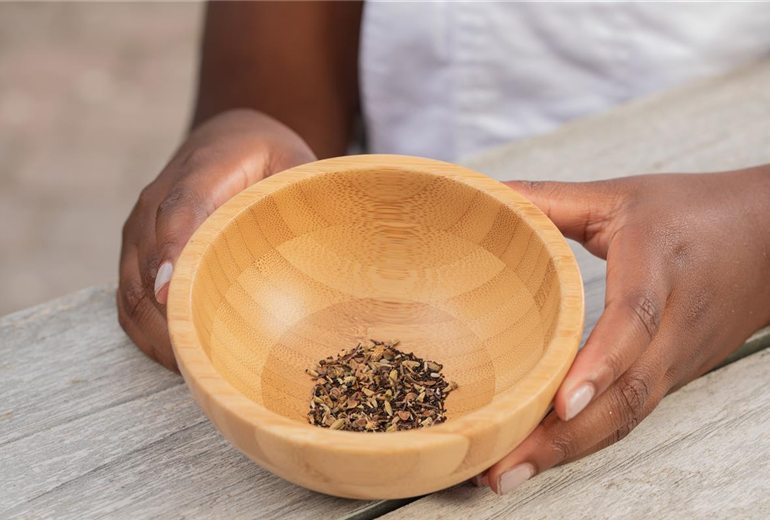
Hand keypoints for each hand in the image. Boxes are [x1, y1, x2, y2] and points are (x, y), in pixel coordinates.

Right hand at [117, 109, 315, 370]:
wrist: (225, 140)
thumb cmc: (266, 156)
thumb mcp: (293, 161)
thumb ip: (301, 191)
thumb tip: (328, 238)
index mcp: (201, 173)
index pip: (178, 212)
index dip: (172, 252)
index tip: (170, 291)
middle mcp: (156, 202)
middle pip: (145, 265)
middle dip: (167, 317)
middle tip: (202, 362)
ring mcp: (139, 230)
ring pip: (130, 291)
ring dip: (156, 334)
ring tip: (195, 371)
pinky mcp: (135, 253)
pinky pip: (127, 300)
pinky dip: (146, 333)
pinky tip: (180, 356)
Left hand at [478, 168, 769, 493]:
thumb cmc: (693, 212)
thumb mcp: (620, 196)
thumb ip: (551, 199)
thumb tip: (488, 195)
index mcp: (657, 267)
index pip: (633, 321)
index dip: (599, 364)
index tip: (561, 403)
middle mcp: (671, 325)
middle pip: (626, 394)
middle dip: (564, 438)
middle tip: (505, 467)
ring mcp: (676, 358)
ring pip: (628, 416)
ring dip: (570, 452)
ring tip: (509, 474)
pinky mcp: (671, 374)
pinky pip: (629, 414)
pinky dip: (588, 441)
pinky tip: (544, 455)